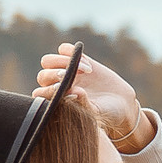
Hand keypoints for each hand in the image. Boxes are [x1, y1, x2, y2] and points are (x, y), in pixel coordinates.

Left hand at [35, 47, 154, 150]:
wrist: (120, 104)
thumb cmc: (105, 113)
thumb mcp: (95, 112)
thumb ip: (83, 104)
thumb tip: (73, 91)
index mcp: (56, 101)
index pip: (40, 94)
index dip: (48, 90)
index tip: (62, 89)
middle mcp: (56, 85)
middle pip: (43, 75)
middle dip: (55, 74)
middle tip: (74, 76)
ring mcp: (65, 71)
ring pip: (48, 61)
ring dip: (63, 62)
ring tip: (85, 70)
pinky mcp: (76, 59)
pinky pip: (64, 49)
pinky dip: (72, 52)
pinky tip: (88, 65)